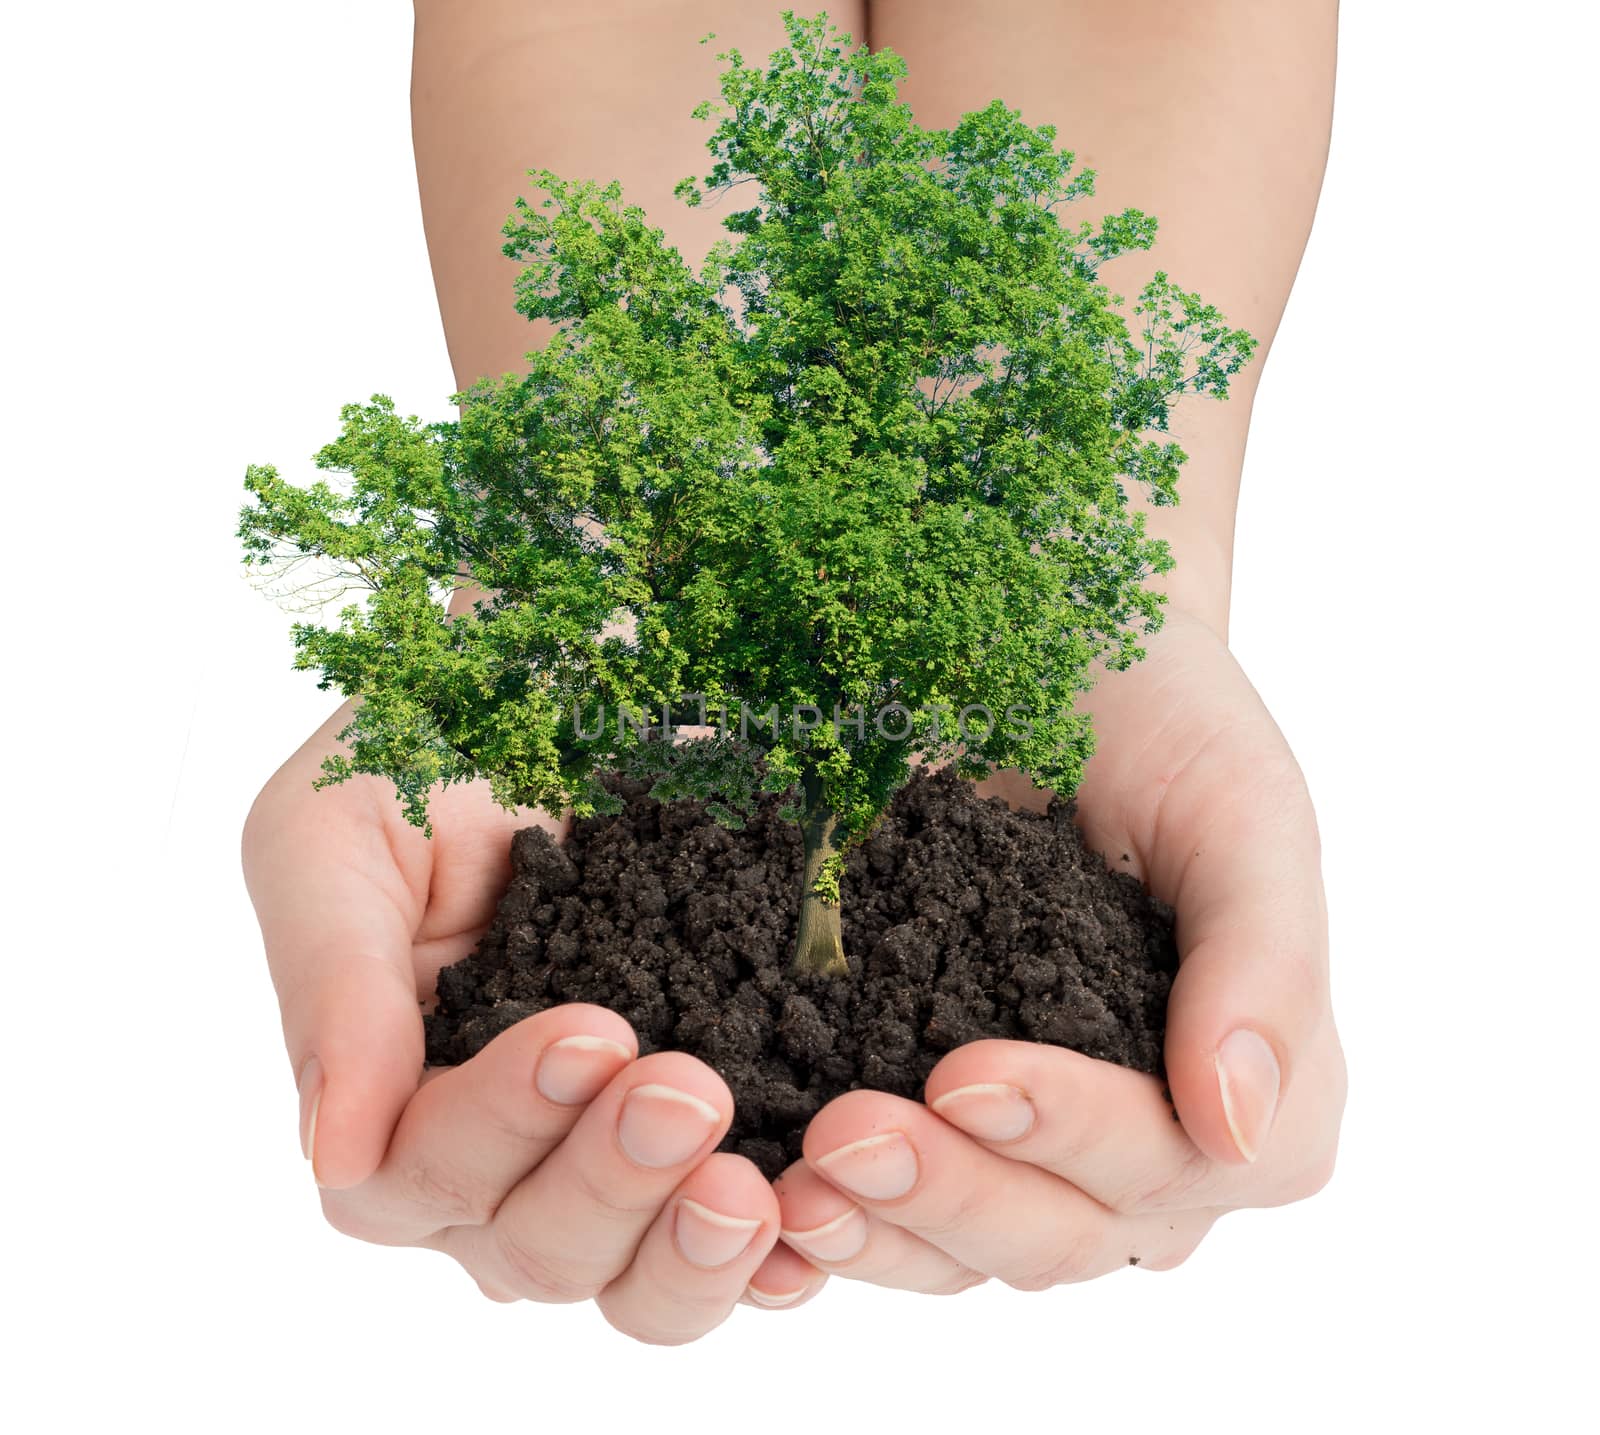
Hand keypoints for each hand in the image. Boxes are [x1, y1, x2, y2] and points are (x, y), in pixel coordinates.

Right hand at [242, 701, 819, 1341]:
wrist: (564, 688)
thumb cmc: (425, 755)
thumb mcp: (336, 840)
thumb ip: (332, 987)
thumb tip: (332, 1153)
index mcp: (390, 1097)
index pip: (420, 1173)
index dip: (501, 1123)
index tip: (591, 1028)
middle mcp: (497, 1157)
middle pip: (535, 1247)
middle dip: (610, 1181)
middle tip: (688, 1090)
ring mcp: (605, 1157)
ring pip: (634, 1279)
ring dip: (692, 1250)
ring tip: (754, 1194)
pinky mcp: (709, 1136)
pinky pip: (734, 1240)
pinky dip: (772, 1258)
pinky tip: (815, 1242)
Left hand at [769, 610, 1346, 1291]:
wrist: (1054, 660)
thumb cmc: (1169, 725)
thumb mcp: (1244, 814)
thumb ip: (1265, 962)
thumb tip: (1238, 1130)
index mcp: (1260, 1104)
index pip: (1169, 1162)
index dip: (1071, 1133)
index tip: (964, 1071)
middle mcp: (1155, 1154)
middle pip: (1060, 1233)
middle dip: (954, 1192)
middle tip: (846, 1138)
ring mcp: (1041, 1155)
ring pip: (967, 1253)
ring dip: (880, 1229)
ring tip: (793, 1189)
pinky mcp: (942, 1130)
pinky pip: (893, 1218)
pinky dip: (837, 1223)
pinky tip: (771, 1203)